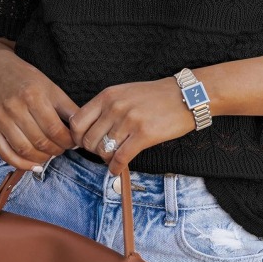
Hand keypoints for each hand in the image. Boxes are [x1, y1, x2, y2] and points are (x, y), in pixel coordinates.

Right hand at [0, 51, 78, 170]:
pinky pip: (5, 153)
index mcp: (33, 95)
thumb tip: (82, 128)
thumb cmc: (25, 79)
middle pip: (40, 141)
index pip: (55, 129)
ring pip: (24, 150)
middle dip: (56, 150)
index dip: (67, 141)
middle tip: (62, 149)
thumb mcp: (50, 87)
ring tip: (49, 155)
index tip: (73, 143)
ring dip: (41, 159)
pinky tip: (33, 164)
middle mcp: (15, 107)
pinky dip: (21, 164)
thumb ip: (67, 107)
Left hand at [68, 77, 195, 174]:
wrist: (185, 95)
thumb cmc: (155, 96)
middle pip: (88, 140)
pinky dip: (115, 168)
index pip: (77, 122)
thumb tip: (88, 130)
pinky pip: (120, 158)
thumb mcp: (125, 93)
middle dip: (94, 150)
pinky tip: (118, 168)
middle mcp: (115, 107)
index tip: (85, 143)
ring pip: (103, 151)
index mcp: (108, 95)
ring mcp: (129, 120)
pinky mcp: (144, 134)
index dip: (77, 138)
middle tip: (103, 152)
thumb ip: (106, 107)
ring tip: (113, 158)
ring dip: (106, 159)